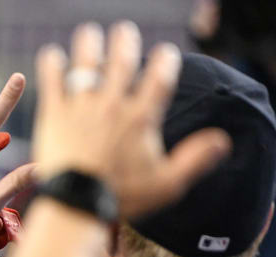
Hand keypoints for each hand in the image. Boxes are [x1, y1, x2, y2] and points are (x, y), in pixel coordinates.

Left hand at [32, 22, 230, 218]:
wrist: (75, 205)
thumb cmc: (121, 197)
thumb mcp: (167, 183)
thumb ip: (195, 158)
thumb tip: (224, 140)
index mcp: (141, 118)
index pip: (160, 79)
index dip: (166, 61)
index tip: (166, 52)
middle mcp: (112, 106)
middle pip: (121, 63)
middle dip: (125, 42)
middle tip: (124, 31)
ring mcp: (81, 108)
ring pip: (86, 65)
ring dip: (88, 45)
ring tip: (89, 33)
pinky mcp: (53, 115)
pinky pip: (51, 82)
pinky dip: (51, 66)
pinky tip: (51, 55)